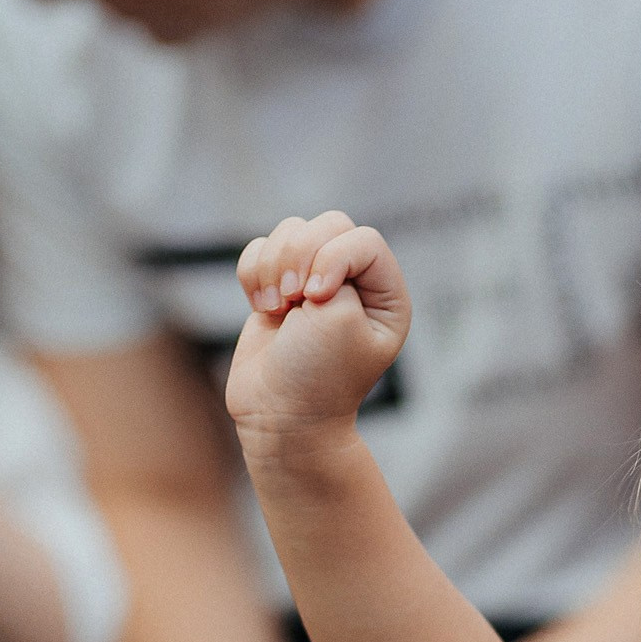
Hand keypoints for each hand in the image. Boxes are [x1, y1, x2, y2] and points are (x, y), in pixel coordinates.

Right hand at [227, 212, 409, 442]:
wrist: (280, 416)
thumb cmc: (318, 376)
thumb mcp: (340, 317)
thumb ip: (332, 263)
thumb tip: (303, 245)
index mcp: (387, 296)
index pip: (363, 239)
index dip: (333, 258)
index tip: (317, 299)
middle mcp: (356, 285)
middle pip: (327, 225)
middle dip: (300, 255)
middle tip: (292, 300)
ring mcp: (314, 283)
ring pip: (290, 232)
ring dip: (274, 267)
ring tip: (276, 309)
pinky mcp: (278, 288)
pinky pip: (260, 250)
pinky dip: (253, 274)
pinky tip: (261, 309)